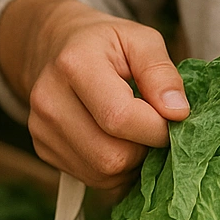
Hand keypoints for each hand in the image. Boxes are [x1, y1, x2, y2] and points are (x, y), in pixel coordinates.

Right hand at [0, 0, 188, 200]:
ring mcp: (41, 130)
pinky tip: (116, 141)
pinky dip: (115, 168)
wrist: (56, 47)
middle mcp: (49, 101)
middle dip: (144, 149)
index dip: (157, 128)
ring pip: (104, 174)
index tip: (173, 119)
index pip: (120, 118)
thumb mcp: (141, 40)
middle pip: (112, 156)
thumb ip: (161, 72)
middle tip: (153, 126)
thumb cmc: (106, 43)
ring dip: (131, 162)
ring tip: (134, 132)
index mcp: (74, 64)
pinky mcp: (43, 150)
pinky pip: (94, 179)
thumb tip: (177, 112)